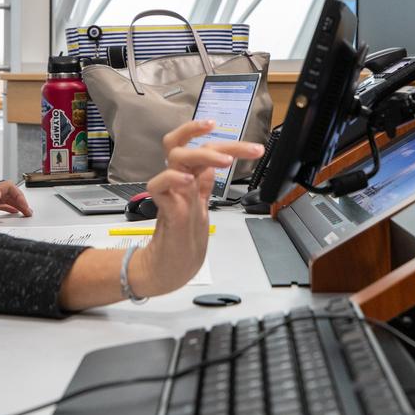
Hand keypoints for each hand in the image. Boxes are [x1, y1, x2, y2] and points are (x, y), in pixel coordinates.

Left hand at [0, 181, 31, 222]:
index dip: (18, 195)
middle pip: (9, 192)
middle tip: (28, 212)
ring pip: (6, 197)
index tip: (24, 207)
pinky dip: (9, 207)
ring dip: (16, 203)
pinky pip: (0, 204)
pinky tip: (13, 211)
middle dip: (20, 200)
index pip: (8, 187)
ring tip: (24, 212)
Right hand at [130, 120, 263, 296]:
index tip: (254, 147)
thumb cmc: (184, 242)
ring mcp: (171, 194)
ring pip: (176, 157)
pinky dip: (172, 178)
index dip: (228, 143)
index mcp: (191, 181)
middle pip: (189, 146)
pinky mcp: (163, 210)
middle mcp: (179, 182)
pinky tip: (188, 181)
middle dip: (218, 142)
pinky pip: (159, 185)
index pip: (205, 150)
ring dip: (201, 154)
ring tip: (224, 161)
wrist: (167, 271)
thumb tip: (213, 166)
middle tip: (247, 150)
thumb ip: (204, 186)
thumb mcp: (201, 209)